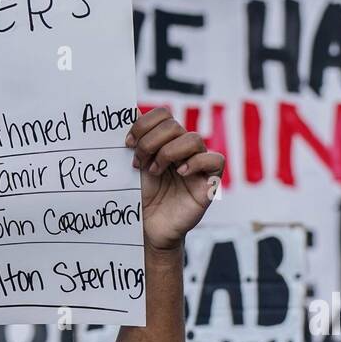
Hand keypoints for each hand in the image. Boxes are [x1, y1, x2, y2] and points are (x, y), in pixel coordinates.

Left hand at [126, 107, 225, 251]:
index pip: (163, 114)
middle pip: (173, 125)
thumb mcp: (133, 169)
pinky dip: (195, 163)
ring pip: (193, 139)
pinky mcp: (210, 182)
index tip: (127, 144)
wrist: (148, 230)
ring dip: (168, 153)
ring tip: (155, 171)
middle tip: (139, 163)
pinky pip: (214, 160)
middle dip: (150, 142)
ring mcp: (198, 164)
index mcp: (165, 142)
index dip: (144, 124)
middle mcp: (183, 149)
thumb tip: (126, 111)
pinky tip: (180, 173)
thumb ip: (134, 143)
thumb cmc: (142, 200)